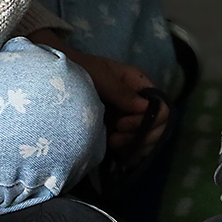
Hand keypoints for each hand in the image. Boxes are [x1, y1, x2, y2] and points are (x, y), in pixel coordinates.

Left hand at [64, 46, 168, 161]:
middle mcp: (140, 101)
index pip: (161, 106)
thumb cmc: (79, 70)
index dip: (148, 119)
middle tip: (116, 138)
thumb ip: (120, 91)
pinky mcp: (123, 130)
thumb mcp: (99, 76)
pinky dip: (131, 152)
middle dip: (141, 136)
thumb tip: (144, 107)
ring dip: (135, 145)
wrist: (59, 79)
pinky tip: (117, 152)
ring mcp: (132, 117)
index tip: (121, 124)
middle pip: (160, 126)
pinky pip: (137, 145)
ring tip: (112, 143)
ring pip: (150, 138)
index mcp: (139, 84)